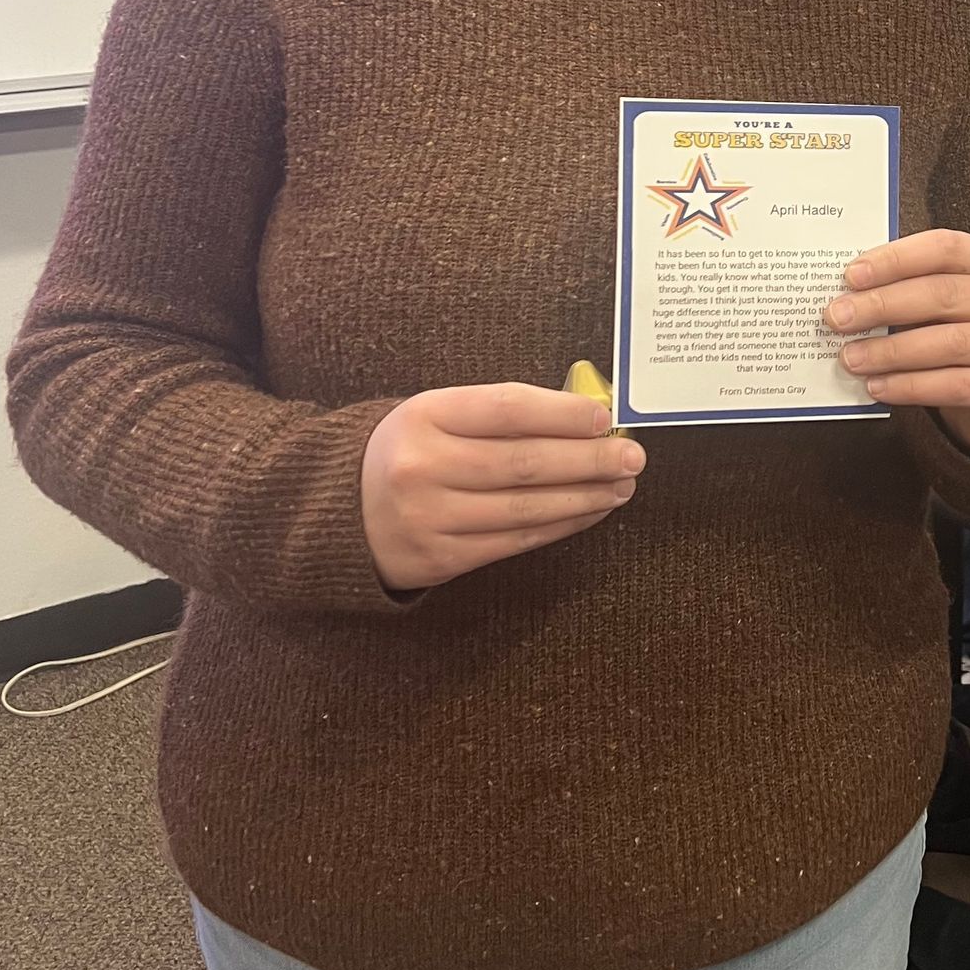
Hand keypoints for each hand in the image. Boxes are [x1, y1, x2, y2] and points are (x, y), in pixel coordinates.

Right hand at [361, 383, 644, 590]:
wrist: (337, 511)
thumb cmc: (408, 450)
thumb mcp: (437, 414)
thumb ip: (499, 413)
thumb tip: (583, 416)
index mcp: (424, 416)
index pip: (508, 409)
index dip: (563, 413)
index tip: (605, 417)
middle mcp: (423, 467)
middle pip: (525, 463)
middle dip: (589, 460)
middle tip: (632, 456)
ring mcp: (429, 518)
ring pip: (526, 509)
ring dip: (584, 497)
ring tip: (621, 486)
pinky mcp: (439, 560)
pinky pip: (514, 542)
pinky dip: (559, 526)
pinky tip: (587, 512)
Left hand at [825, 229, 969, 454]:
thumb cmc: (960, 338)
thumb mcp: (942, 307)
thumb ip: (907, 292)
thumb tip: (847, 296)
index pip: (946, 248)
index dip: (897, 258)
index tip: (851, 275)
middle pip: (943, 293)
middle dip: (883, 305)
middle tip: (837, 318)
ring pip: (949, 342)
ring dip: (891, 351)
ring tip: (850, 358)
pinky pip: (957, 385)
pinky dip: (911, 387)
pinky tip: (878, 387)